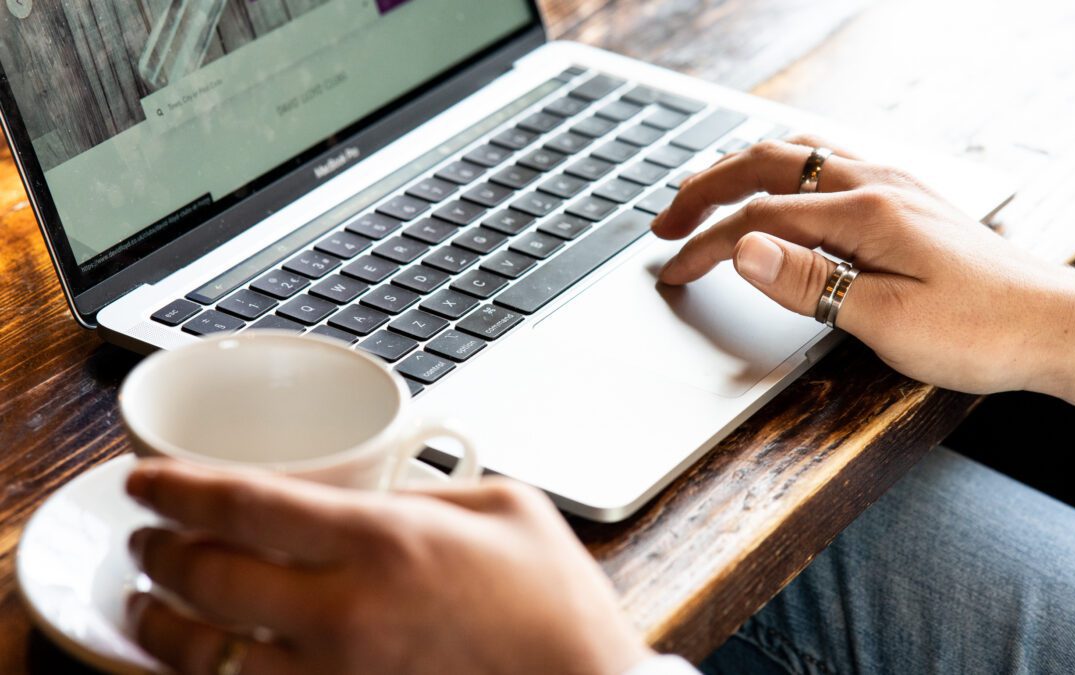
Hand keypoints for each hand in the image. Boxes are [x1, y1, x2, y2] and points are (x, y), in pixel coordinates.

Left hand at [125, 460, 651, 674]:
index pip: (246, 504)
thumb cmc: (558, 609)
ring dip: (158, 627)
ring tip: (143, 606)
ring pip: (205, 657)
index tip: (145, 479)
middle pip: (209, 578)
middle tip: (145, 539)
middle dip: (158, 553)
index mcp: (387, 541)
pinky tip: (196, 666)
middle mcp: (347, 613)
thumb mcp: (508, 507)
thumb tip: (376, 486)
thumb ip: (429, 488)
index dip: (178, 487)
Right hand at [654, 137, 1074, 419]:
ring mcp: (893, 187)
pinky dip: (782, 174)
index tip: (673, 272)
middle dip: (705, 189)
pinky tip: (779, 194)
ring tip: (706, 198)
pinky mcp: (905, 201)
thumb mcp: (886, 319)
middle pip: (767, 166)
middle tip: (665, 222)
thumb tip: (744, 249)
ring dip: (742, 172)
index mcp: (864, 213)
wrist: (1054, 325)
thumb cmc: (980, 330)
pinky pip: (826, 165)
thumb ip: (809, 282)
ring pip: (796, 156)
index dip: (705, 246)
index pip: (758, 220)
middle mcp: (875, 185)